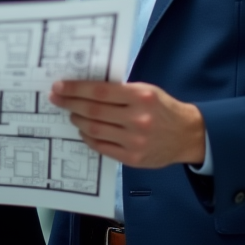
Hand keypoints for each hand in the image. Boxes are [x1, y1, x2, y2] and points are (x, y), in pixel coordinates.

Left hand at [48, 80, 205, 168]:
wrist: (187, 135)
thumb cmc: (163, 108)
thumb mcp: (145, 90)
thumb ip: (119, 90)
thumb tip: (85, 88)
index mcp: (140, 97)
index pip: (99, 91)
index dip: (76, 89)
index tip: (59, 87)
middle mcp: (137, 119)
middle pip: (93, 111)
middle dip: (70, 104)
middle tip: (56, 99)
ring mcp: (135, 141)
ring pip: (94, 130)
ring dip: (77, 121)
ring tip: (71, 114)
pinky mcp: (133, 158)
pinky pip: (102, 147)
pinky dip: (89, 138)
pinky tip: (84, 131)